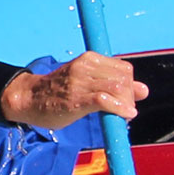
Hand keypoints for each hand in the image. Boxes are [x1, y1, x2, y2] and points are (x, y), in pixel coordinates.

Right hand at [0, 51, 147, 129]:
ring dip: (125, 103)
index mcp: (89, 59)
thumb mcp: (87, 82)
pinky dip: (119, 108)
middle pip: (124, 78)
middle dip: (129, 96)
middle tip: (123, 110)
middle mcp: (86, 66)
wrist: (29, 98)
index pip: (123, 68)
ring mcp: (81, 82)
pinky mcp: (76, 98)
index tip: (126, 99)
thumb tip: (144, 90)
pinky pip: (105, 99)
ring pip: (117, 87)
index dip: (130, 85)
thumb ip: (113, 84)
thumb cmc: (58, 92)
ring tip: (121, 114)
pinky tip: (123, 115)